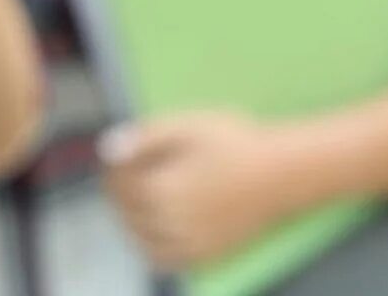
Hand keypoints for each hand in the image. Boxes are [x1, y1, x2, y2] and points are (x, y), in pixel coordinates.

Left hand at [101, 111, 295, 270]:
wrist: (281, 173)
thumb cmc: (236, 143)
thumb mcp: (189, 126)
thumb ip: (145, 137)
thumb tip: (106, 149)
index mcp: (159, 189)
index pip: (118, 181)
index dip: (114, 165)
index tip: (119, 154)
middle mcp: (166, 223)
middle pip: (126, 209)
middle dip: (120, 190)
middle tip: (127, 172)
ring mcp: (185, 244)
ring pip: (139, 236)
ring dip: (131, 217)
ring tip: (139, 197)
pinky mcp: (202, 255)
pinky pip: (162, 259)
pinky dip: (149, 246)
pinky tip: (154, 229)